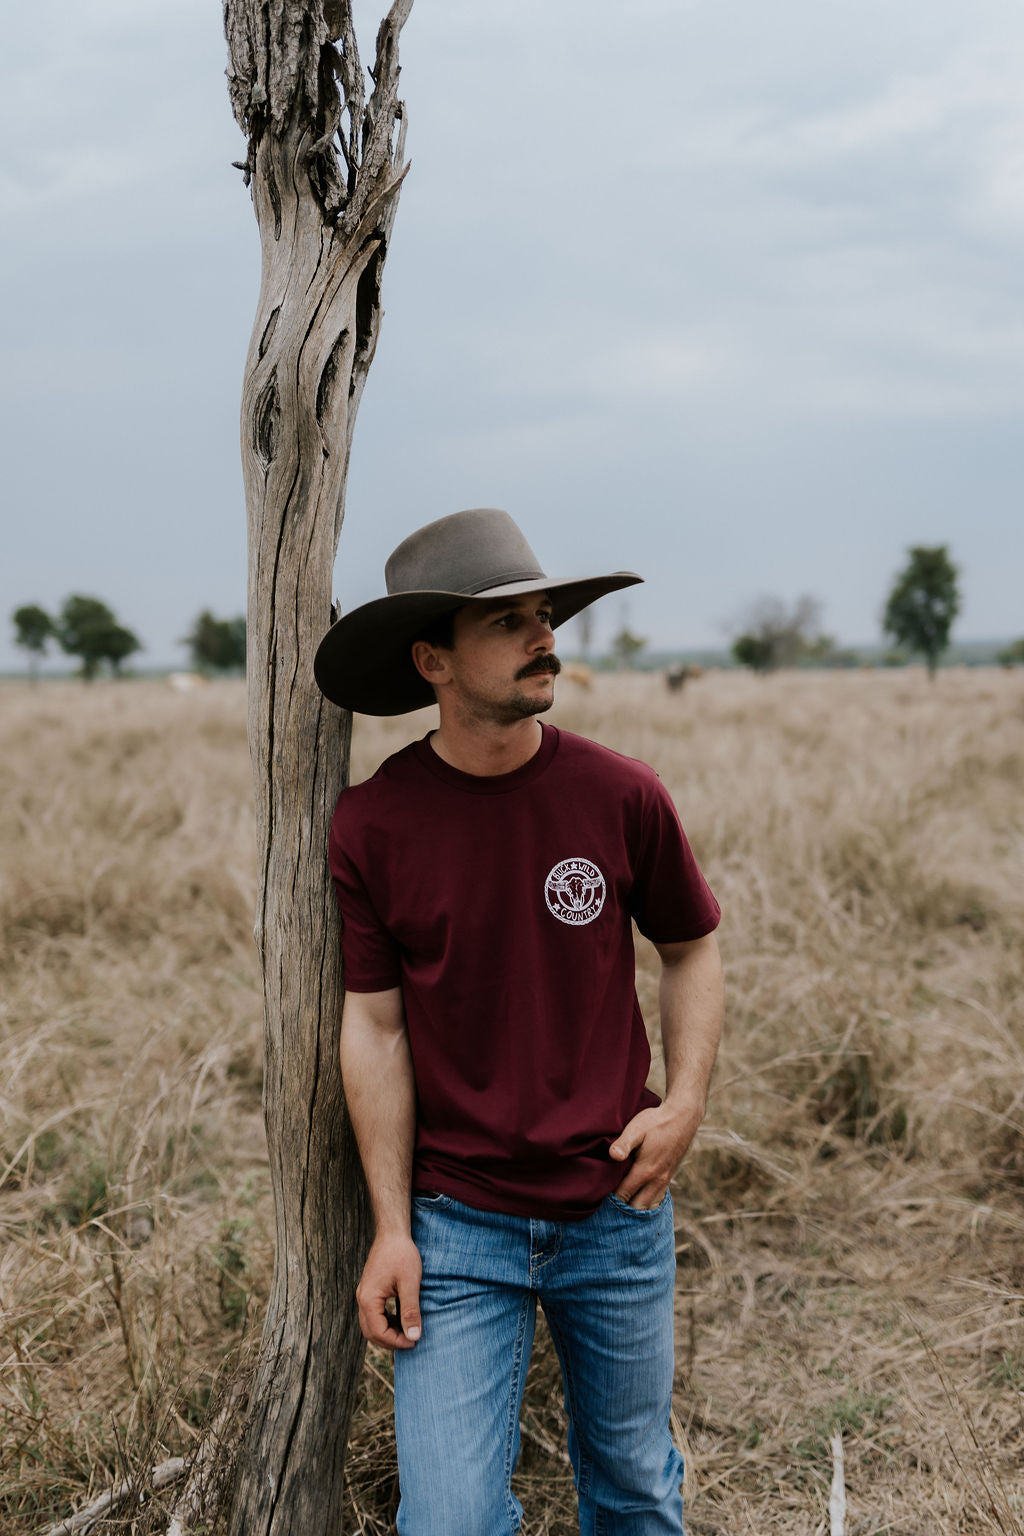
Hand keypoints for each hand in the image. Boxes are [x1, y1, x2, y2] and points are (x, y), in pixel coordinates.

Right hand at [355, 1233, 422, 1349]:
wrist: (392, 1232)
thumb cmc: (402, 1254)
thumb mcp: (410, 1283)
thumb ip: (410, 1311)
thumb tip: (414, 1337)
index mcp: (368, 1298)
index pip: (378, 1332)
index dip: (396, 1341)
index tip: (415, 1341)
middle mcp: (362, 1298)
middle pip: (371, 1332)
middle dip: (390, 1341)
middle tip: (411, 1341)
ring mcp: (364, 1294)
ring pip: (371, 1324)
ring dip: (387, 1332)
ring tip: (407, 1332)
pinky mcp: (370, 1290)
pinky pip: (374, 1314)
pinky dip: (386, 1322)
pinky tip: (401, 1319)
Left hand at [609, 1100, 703, 1207]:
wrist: (683, 1117)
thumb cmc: (656, 1121)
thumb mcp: (637, 1128)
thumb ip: (624, 1143)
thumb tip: (613, 1156)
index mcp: (645, 1171)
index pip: (624, 1195)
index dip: (611, 1202)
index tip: (598, 1203)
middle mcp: (656, 1180)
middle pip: (638, 1208)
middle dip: (623, 1212)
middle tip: (607, 1210)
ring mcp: (665, 1180)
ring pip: (649, 1207)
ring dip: (636, 1211)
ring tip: (621, 1211)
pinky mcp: (669, 1177)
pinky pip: (657, 1200)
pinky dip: (647, 1205)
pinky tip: (637, 1201)